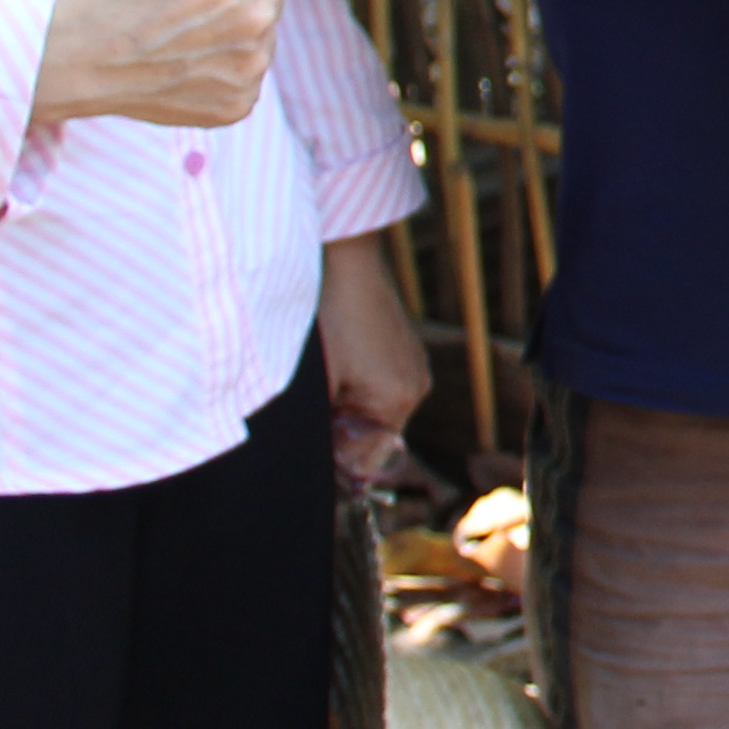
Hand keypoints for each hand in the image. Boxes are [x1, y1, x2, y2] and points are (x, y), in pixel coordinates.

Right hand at [30, 0, 282, 130]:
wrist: (77, 54)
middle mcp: (263, 17)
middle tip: (174, 4)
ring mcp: (253, 66)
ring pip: (255, 33)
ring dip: (227, 30)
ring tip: (176, 34)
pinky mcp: (240, 104)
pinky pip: (243, 77)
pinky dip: (217, 74)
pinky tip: (179, 66)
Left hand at [317, 234, 430, 487]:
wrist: (345, 260)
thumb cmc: (329, 317)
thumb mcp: (317, 384)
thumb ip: (322, 433)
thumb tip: (325, 468)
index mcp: (398, 400)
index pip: (371, 460)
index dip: (337, 461)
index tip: (311, 442)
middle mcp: (416, 387)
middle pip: (373, 436)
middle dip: (340, 430)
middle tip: (312, 402)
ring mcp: (414, 366)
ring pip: (374, 411)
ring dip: (346, 406)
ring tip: (324, 375)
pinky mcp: (405, 349)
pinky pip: (380, 385)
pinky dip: (356, 384)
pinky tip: (337, 359)